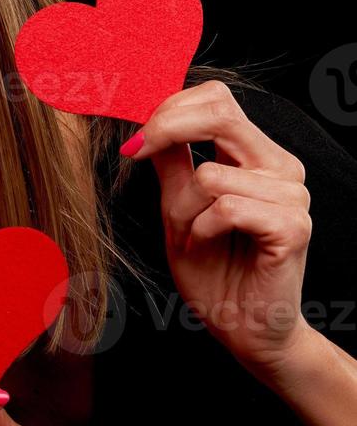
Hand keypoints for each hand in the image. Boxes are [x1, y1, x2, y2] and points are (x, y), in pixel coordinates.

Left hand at [123, 80, 313, 373]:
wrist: (240, 325)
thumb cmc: (211, 267)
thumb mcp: (177, 206)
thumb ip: (170, 161)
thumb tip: (146, 118)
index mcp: (255, 155)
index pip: (216, 99)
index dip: (168, 106)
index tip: (131, 133)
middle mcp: (280, 167)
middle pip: (220, 113)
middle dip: (166, 130)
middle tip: (135, 153)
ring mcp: (292, 196)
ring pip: (210, 175)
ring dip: (184, 210)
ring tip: (195, 236)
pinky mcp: (294, 227)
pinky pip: (227, 208)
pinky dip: (203, 229)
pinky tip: (211, 246)